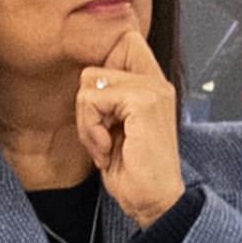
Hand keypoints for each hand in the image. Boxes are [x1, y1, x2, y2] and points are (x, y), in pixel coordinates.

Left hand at [77, 30, 184, 227]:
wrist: (155, 201)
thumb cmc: (135, 171)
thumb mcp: (117, 127)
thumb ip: (109, 99)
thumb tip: (85, 78)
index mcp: (152, 85)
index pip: (124, 41)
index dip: (101, 67)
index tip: (103, 108)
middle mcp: (156, 82)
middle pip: (95, 64)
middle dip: (86, 102)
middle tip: (101, 133)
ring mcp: (151, 89)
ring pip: (89, 82)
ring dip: (87, 120)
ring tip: (105, 145)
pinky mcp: (143, 102)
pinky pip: (92, 100)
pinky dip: (91, 129)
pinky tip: (108, 150)